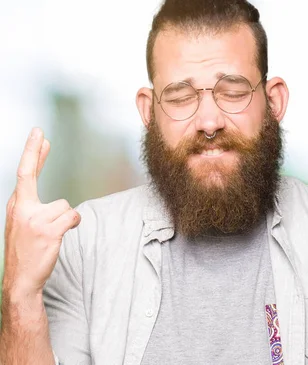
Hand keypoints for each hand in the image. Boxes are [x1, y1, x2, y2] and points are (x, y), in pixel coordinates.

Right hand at [3, 128, 80, 298]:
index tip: (37, 134)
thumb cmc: (28, 250)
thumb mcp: (24, 224)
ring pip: (65, 205)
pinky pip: (73, 217)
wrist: (21, 279)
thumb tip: (59, 199)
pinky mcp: (48, 230)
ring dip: (66, 219)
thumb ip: (36, 207)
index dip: (31, 152)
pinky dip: (73, 224)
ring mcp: (33, 218)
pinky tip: (61, 235)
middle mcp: (21, 208)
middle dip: (34, 151)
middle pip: (30, 173)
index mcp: (16, 205)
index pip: (23, 173)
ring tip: (52, 234)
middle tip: (39, 132)